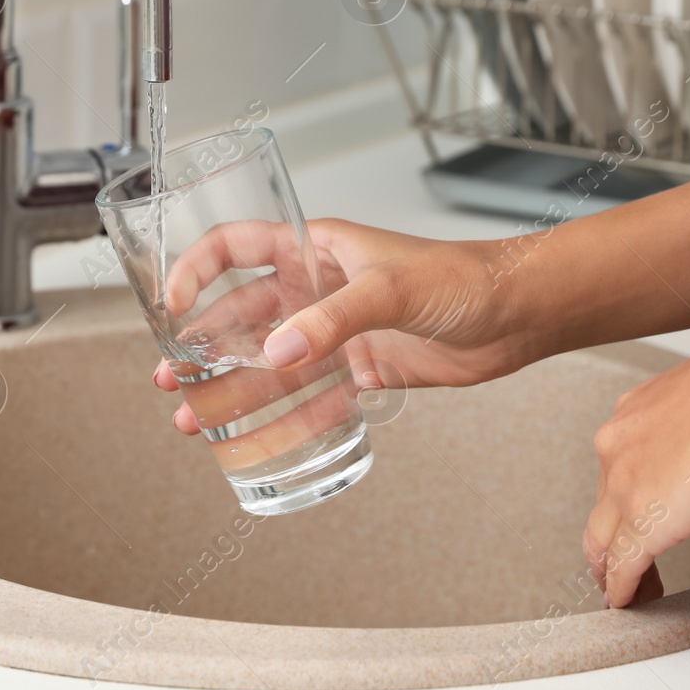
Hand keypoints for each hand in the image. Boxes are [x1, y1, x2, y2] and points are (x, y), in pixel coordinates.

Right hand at [152, 218, 534, 433]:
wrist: (519, 314)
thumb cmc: (463, 276)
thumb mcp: (390, 288)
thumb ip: (334, 319)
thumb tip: (279, 350)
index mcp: (316, 248)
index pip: (237, 248)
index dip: (197, 270)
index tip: (170, 304)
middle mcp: (319, 288)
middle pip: (243, 317)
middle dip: (203, 349)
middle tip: (171, 379)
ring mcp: (338, 331)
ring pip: (271, 365)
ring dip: (232, 391)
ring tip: (195, 419)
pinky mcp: (362, 370)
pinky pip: (312, 399)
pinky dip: (283, 420)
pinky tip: (255, 441)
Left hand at [583, 323, 689, 606]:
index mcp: (634, 413)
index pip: (617, 465)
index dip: (623, 496)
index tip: (636, 511)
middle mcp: (617, 446)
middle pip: (602, 505)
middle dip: (610, 536)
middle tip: (620, 560)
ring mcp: (624, 487)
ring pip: (602, 540)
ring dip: (610, 569)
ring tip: (622, 589)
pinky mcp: (643, 523)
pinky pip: (623, 567)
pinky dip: (622, 589)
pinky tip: (627, 602)